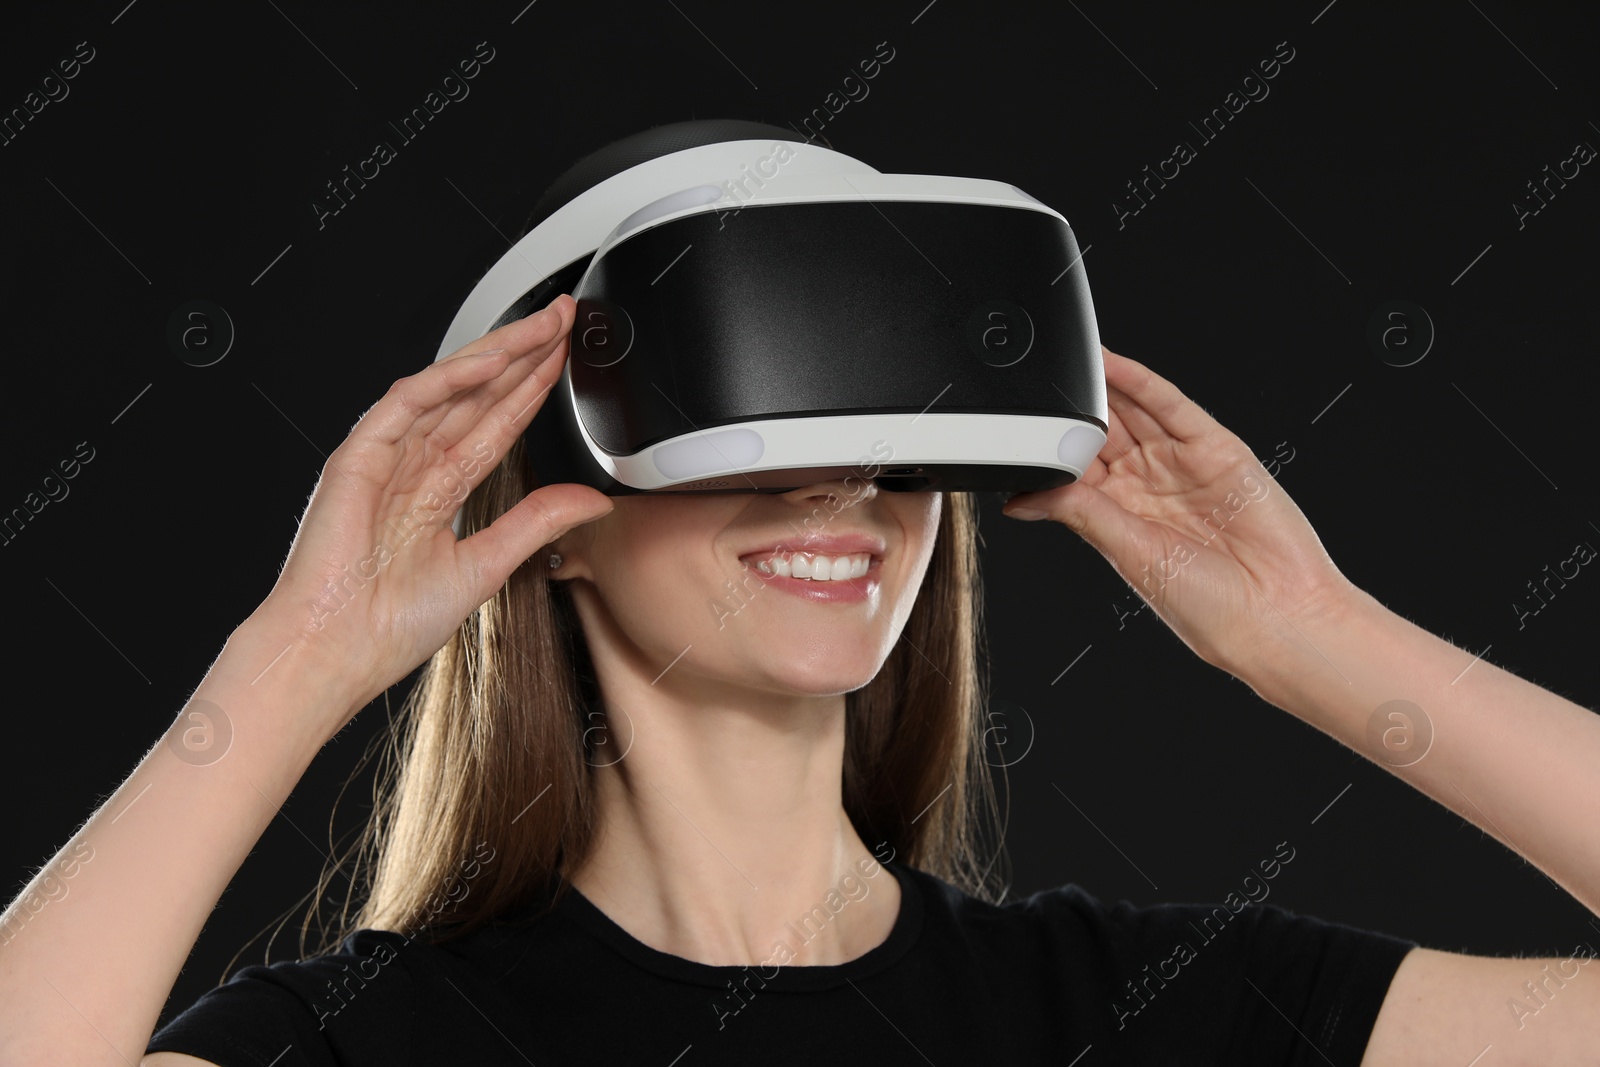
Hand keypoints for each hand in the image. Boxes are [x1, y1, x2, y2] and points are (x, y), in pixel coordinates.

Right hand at [248, 294, 613, 736]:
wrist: (336, 650)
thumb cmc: (388, 623)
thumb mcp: (486, 565)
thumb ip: (535, 523)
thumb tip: (589, 502)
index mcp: (440, 491)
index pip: (497, 423)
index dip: (531, 387)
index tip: (565, 358)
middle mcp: (415, 466)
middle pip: (478, 394)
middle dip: (522, 354)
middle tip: (562, 318)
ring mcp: (387, 456)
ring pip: (448, 387)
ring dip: (495, 353)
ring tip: (539, 326)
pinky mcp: (359, 455)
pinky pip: (407, 402)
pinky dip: (447, 379)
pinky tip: (488, 361)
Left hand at [1002, 346, 1358, 674]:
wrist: (1276, 614)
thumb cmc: (1209, 608)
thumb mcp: (1128, 554)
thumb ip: (1079, 513)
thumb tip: (1020, 500)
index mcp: (1121, 517)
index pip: (1077, 468)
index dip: (1051, 444)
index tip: (1021, 424)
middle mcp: (1149, 488)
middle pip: (1103, 433)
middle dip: (1074, 409)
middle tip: (1042, 384)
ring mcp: (1181, 465)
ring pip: (1133, 413)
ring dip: (1102, 388)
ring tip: (1069, 363)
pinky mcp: (1216, 448)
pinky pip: (1172, 406)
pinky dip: (1141, 382)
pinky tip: (1112, 365)